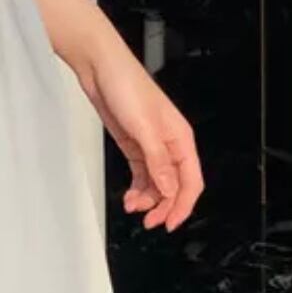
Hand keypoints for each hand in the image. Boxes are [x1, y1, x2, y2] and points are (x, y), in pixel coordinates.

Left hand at [65, 23, 203, 233]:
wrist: (100, 69)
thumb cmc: (126, 87)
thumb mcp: (143, 128)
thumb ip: (157, 161)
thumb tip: (169, 188)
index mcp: (181, 139)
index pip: (191, 180)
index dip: (184, 205)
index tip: (171, 223)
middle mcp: (169, 144)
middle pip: (175, 185)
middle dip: (164, 206)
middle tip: (149, 222)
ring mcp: (151, 145)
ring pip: (157, 182)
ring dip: (148, 199)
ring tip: (133, 207)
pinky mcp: (134, 144)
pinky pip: (142, 174)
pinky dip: (137, 188)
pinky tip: (130, 196)